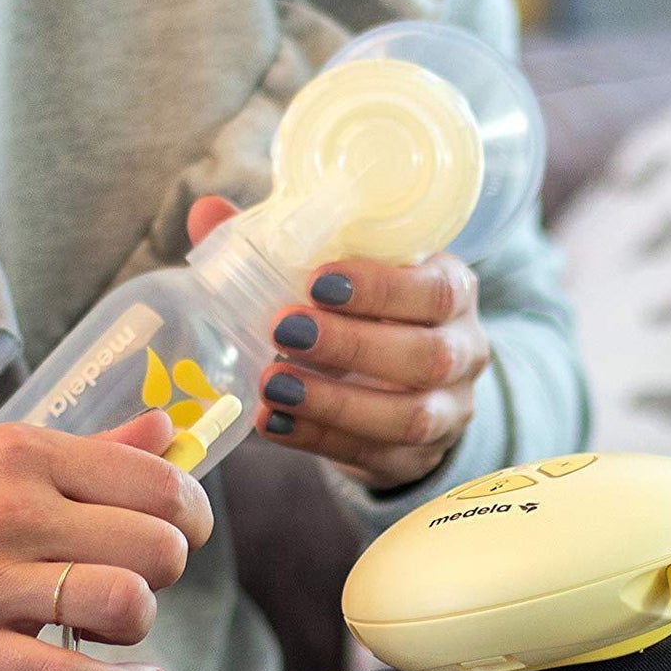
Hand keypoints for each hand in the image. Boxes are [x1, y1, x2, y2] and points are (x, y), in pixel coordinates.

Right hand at [0, 412, 212, 670]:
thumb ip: (87, 449)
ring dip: (136, 626)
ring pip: (122, 605)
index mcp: (23, 453)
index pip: (155, 480)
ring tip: (111, 625)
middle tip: (139, 580)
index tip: (181, 533)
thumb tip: (171, 430)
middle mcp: (7, 507)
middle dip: (167, 572)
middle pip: (154, 545)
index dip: (189, 515)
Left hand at [188, 197, 489, 491]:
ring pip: (408, 417)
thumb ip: (279, 244)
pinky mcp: (416, 461)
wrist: (401, 390)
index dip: (382, 289)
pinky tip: (273, 423)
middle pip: (427, 356)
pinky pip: (373, 456)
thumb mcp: (340, 276)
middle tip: (283, 329)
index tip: (319, 281)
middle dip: (352, 345)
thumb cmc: (363, 313)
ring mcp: (447, 412)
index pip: (437, 290)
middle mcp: (464, 352)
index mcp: (451, 292)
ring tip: (272, 384)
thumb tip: (206, 209)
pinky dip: (317, 439)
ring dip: (333, 402)